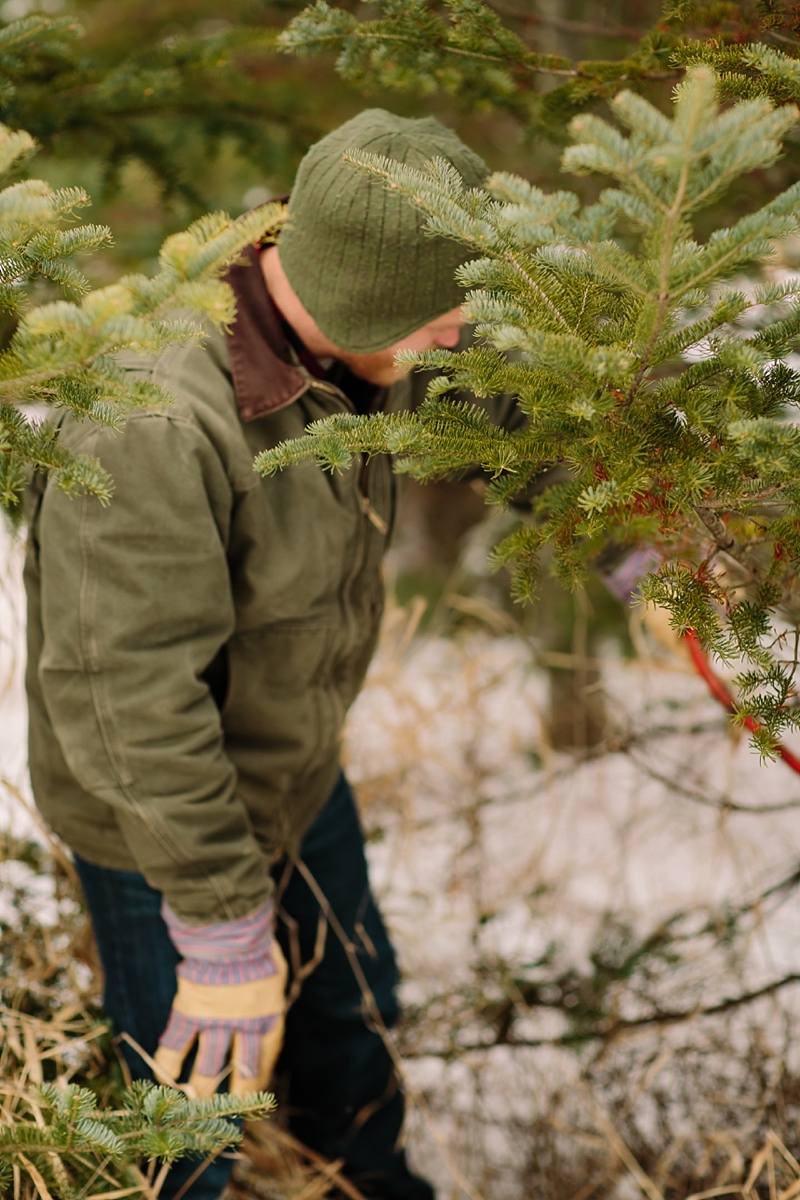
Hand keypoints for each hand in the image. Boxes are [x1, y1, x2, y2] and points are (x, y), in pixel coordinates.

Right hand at [154, 899, 287, 1096]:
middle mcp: (244, 1025)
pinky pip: (177, 1045)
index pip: (267, 1054)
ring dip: (200, 1091)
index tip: (254, 1087)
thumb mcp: (274, 970)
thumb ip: (269, 989)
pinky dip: (168, 1064)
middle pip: (241, 1069)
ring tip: (193, 1107)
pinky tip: (164, 1079)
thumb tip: (269, 994)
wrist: (229, 930)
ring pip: (208, 1067)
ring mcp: (216, 1020)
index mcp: (269, 1015)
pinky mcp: (190, 1012)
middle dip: (235, 1096)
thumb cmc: (254, 945)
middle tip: (226, 1112)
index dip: (260, 1074)